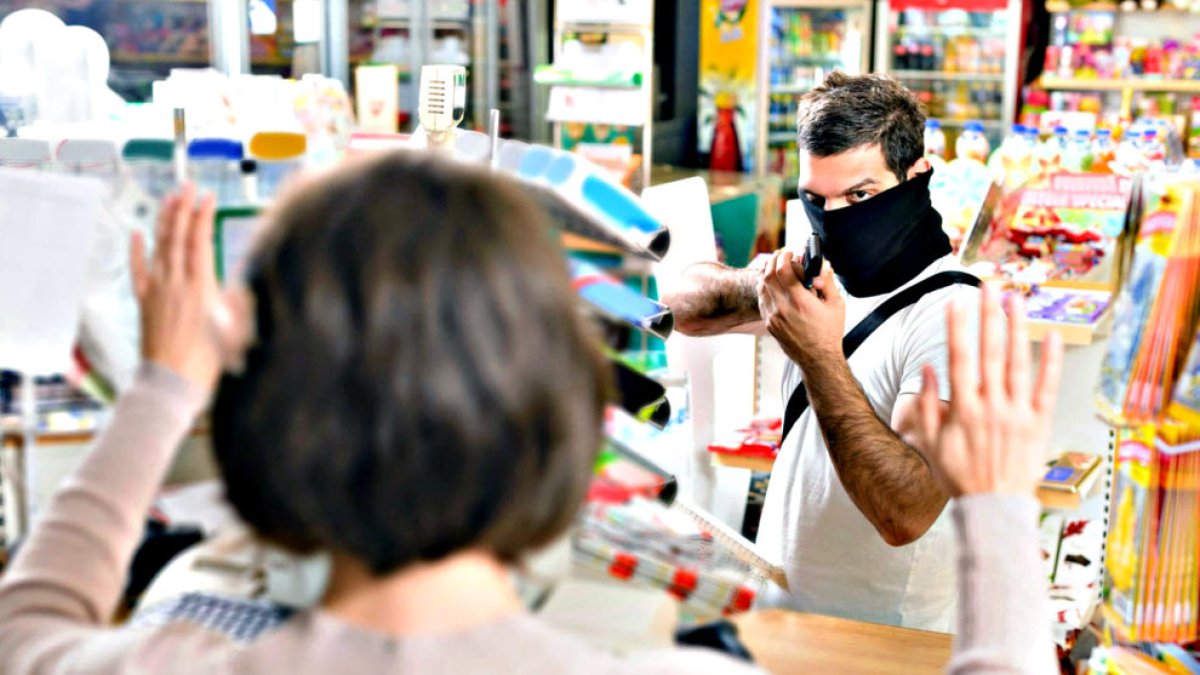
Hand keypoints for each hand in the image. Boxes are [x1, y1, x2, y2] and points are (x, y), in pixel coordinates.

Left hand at [130, 184, 223, 391]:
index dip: (203, 216)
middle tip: (188, 186)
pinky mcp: (145, 302)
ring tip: (169, 198)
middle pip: (178, 236)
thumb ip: (240, 301)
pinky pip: (138, 270)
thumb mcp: (237, 330)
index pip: (200, 241)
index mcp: (201, 288)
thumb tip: (241, 280)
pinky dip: (137, 249)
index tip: (208, 197)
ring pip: (159, 247)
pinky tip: (137, 232)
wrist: (172, 384)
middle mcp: (176, 284)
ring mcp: (158, 291)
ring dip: (164, 220)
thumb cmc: (209, 363)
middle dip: (183, 208)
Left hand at [757, 252, 844, 366]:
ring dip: (767, 273)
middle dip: (773, 260)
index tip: (790, 252)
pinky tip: (772, 284)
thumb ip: (828, 282)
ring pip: (762, 287)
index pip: (783, 270)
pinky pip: (762, 300)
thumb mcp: (836, 305)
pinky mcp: (769, 324)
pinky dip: (765, 288)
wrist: (818, 359)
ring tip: (775, 266)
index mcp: (800, 302)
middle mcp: (783, 308)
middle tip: (780, 255)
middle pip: (768, 275)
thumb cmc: (829, 334)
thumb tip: (822, 265)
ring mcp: (773, 317)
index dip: (785, 256)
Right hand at [916, 285, 1063, 496]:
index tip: (957, 301)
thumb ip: (928, 405)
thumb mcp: (931, 443)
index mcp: (964, 409)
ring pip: (1019, 362)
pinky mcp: (1039, 423)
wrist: (993, 508)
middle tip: (989, 287)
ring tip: (1016, 300)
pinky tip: (1051, 336)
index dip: (958, 327)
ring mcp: (1018, 413)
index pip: (960, 358)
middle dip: (989, 316)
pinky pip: (1047, 387)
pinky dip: (1051, 361)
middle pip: (991, 351)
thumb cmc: (960, 478)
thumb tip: (927, 369)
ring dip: (1017, 328)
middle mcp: (992, 406)